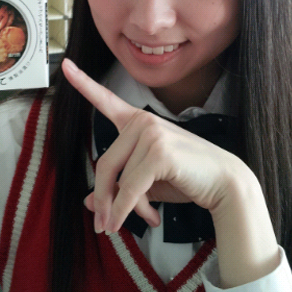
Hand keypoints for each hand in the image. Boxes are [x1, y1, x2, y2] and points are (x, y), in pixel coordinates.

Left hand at [62, 58, 246, 228]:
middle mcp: (142, 121)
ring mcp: (151, 133)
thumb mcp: (146, 183)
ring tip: (146, 219)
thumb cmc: (186, 178)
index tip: (66, 66)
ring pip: (118, 180)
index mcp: (138, 121)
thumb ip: (118, 187)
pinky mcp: (159, 152)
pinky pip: (131, 188)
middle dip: (104, 198)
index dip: (83, 83)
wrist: (224, 183)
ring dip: (125, 208)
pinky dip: (126, 210)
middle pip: (105, 164)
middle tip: (103, 224)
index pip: (106, 100)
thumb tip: (88, 203)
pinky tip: (139, 221)